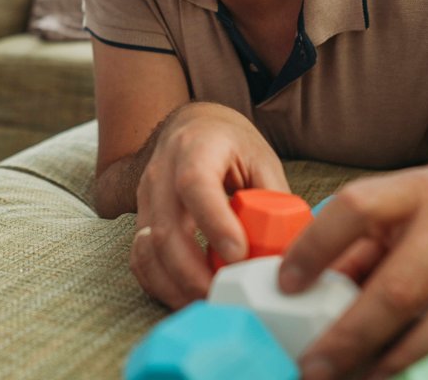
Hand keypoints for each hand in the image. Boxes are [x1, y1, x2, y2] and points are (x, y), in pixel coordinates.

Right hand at [130, 102, 289, 307]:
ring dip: (176, 283)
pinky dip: (160, 282)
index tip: (239, 255)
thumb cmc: (231, 145)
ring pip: (148, 249)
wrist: (192, 127)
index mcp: (196, 148)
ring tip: (208, 300)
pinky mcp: (141, 218)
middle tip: (226, 294)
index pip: (195, 185)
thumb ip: (273, 201)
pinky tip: (186, 293)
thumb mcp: (262, 159)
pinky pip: (140, 258)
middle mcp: (162, 172)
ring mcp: (145, 196)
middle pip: (166, 228)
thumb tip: (287, 250)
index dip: (214, 223)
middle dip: (194, 272)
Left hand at [279, 147, 427, 379]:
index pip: (358, 208)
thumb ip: (361, 241)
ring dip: (409, 359)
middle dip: (353, 335)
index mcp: (417, 192)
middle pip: (403, 284)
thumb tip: (307, 290)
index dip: (317, 247)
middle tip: (316, 368)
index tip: (286, 285)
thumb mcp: (407, 200)